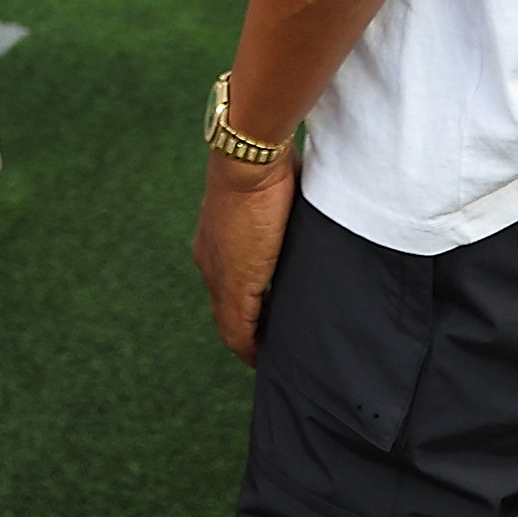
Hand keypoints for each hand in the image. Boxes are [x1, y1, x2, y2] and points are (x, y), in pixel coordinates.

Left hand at [190, 145, 297, 364]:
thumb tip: (307, 210)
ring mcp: (219, 274)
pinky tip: (267, 356)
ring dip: (252, 340)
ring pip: (230, 323)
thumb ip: (285, 210)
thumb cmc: (269, 164)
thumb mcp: (277, 193)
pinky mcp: (233, 285)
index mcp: (218, 238)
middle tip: (275, 342)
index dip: (248, 302)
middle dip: (250, 326)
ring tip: (276, 353)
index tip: (269, 315)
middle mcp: (211, 260)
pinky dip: (252, 347)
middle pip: (226, 307)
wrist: (251, 160)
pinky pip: (238, 330)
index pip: (228, 281)